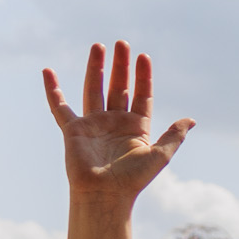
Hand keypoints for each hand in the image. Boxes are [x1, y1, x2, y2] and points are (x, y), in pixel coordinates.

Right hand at [42, 41, 191, 206]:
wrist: (105, 195)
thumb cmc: (133, 180)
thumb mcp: (160, 155)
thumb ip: (174, 136)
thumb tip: (191, 120)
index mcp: (136, 127)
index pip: (141, 95)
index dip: (143, 76)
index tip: (144, 57)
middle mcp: (114, 122)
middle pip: (118, 86)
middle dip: (120, 65)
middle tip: (121, 43)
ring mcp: (93, 124)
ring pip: (94, 89)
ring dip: (95, 68)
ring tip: (98, 46)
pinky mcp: (73, 129)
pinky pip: (59, 106)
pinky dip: (52, 89)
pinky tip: (47, 71)